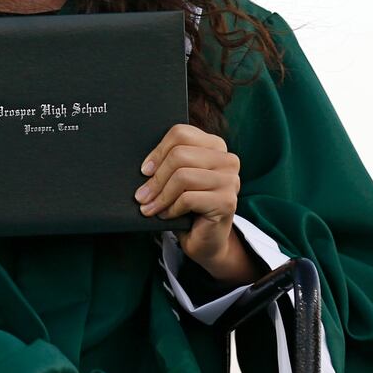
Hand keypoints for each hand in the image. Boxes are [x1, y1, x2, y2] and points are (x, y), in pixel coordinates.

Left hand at [134, 124, 258, 284]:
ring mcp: (230, 180)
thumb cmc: (188, 204)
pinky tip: (166, 215)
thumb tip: (144, 165)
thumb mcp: (177, 176)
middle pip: (180, 155)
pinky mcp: (227, 202)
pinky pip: (188, 198)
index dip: (157, 152)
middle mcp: (227, 159)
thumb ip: (168, 161)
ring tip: (149, 207)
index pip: (181, 133)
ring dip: (160, 196)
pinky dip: (171, 208)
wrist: (206, 239)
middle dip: (156, 178)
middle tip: (141, 195)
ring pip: (182, 176)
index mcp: (215, 145)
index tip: (144, 170)